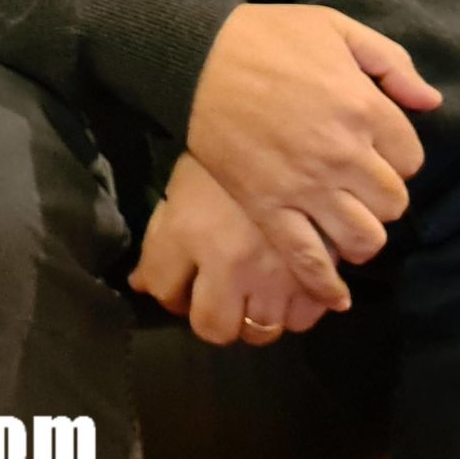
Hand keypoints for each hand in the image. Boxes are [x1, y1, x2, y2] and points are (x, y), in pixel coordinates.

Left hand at [129, 155, 336, 344]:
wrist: (291, 127)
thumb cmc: (227, 153)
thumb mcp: (183, 187)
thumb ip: (161, 239)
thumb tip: (140, 283)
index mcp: (189, 232)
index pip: (163, 290)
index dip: (168, 291)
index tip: (179, 284)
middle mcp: (230, 261)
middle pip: (214, 327)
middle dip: (211, 317)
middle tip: (217, 298)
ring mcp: (276, 272)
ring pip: (260, 330)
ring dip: (253, 317)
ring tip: (254, 294)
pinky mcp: (319, 271)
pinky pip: (303, 319)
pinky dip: (294, 310)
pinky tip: (288, 288)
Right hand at [185, 4, 441, 302]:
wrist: (194, 55)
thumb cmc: (267, 36)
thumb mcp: (336, 28)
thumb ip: (391, 62)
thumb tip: (430, 102)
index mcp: (365, 109)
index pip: (411, 158)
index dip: (396, 157)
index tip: (375, 151)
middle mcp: (344, 154)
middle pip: (392, 202)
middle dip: (381, 197)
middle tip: (359, 188)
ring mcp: (306, 185)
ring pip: (362, 237)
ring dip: (362, 235)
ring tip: (347, 225)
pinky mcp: (268, 206)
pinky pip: (307, 257)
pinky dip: (324, 283)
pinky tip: (334, 295)